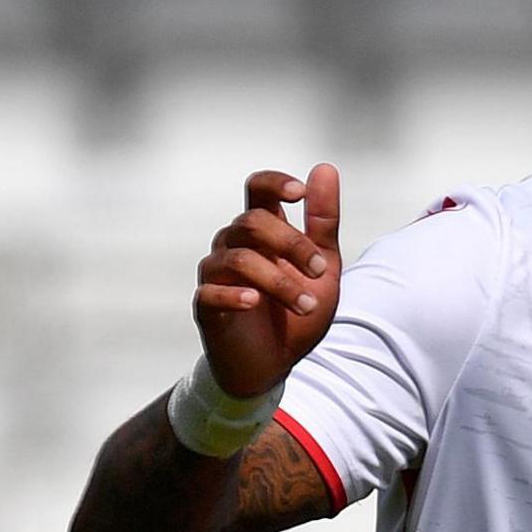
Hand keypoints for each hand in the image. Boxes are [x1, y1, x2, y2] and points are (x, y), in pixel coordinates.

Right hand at [193, 164, 341, 397]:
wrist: (277, 364)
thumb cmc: (296, 311)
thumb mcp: (322, 266)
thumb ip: (323, 222)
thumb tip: (325, 168)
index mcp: (263, 232)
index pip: (257, 189)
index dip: (274, 183)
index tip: (299, 192)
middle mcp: (234, 245)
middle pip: (253, 222)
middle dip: (292, 244)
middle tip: (319, 271)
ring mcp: (216, 273)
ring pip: (239, 257)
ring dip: (280, 281)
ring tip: (307, 305)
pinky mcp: (205, 304)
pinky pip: (211, 290)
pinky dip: (234, 294)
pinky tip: (254, 303)